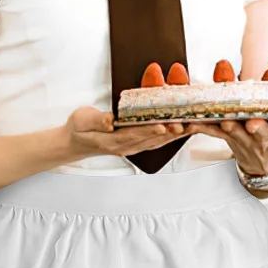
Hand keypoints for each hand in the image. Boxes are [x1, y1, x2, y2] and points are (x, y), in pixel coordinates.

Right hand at [65, 105, 192, 160]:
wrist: (76, 142)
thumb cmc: (79, 128)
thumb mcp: (81, 120)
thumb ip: (96, 120)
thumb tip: (110, 121)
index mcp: (113, 140)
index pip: (134, 134)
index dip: (149, 130)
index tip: (163, 125)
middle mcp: (126, 146)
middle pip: (151, 139)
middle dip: (170, 132)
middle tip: (186, 124)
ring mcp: (132, 147)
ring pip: (157, 141)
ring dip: (174, 134)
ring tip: (191, 126)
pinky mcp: (136, 145)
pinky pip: (157, 142)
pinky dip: (170, 136)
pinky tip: (181, 130)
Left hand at [208, 114, 267, 178]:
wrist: (264, 167)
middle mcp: (263, 139)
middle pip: (261, 133)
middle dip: (258, 128)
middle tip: (254, 124)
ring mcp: (245, 140)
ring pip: (237, 133)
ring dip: (231, 128)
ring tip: (226, 123)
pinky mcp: (229, 139)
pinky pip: (214, 132)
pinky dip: (202, 127)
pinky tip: (192, 123)